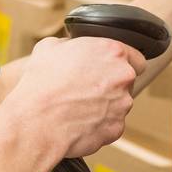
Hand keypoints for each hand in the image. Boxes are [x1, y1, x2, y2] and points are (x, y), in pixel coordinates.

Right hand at [11, 36, 142, 158]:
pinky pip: (110, 124)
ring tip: (76, 107)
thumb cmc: (41, 84)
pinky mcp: (116, 127)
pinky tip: (77, 121)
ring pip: (119, 103)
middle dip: (111, 84)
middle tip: (86, 88)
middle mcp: (124, 76)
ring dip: (104, 104)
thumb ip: (69, 44)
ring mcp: (123, 104)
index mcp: (112, 51)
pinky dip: (98, 123)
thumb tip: (69, 47)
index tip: (106, 68)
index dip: (120, 63)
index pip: (135, 56)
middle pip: (127, 81)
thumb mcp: (48, 48)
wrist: (37, 122)